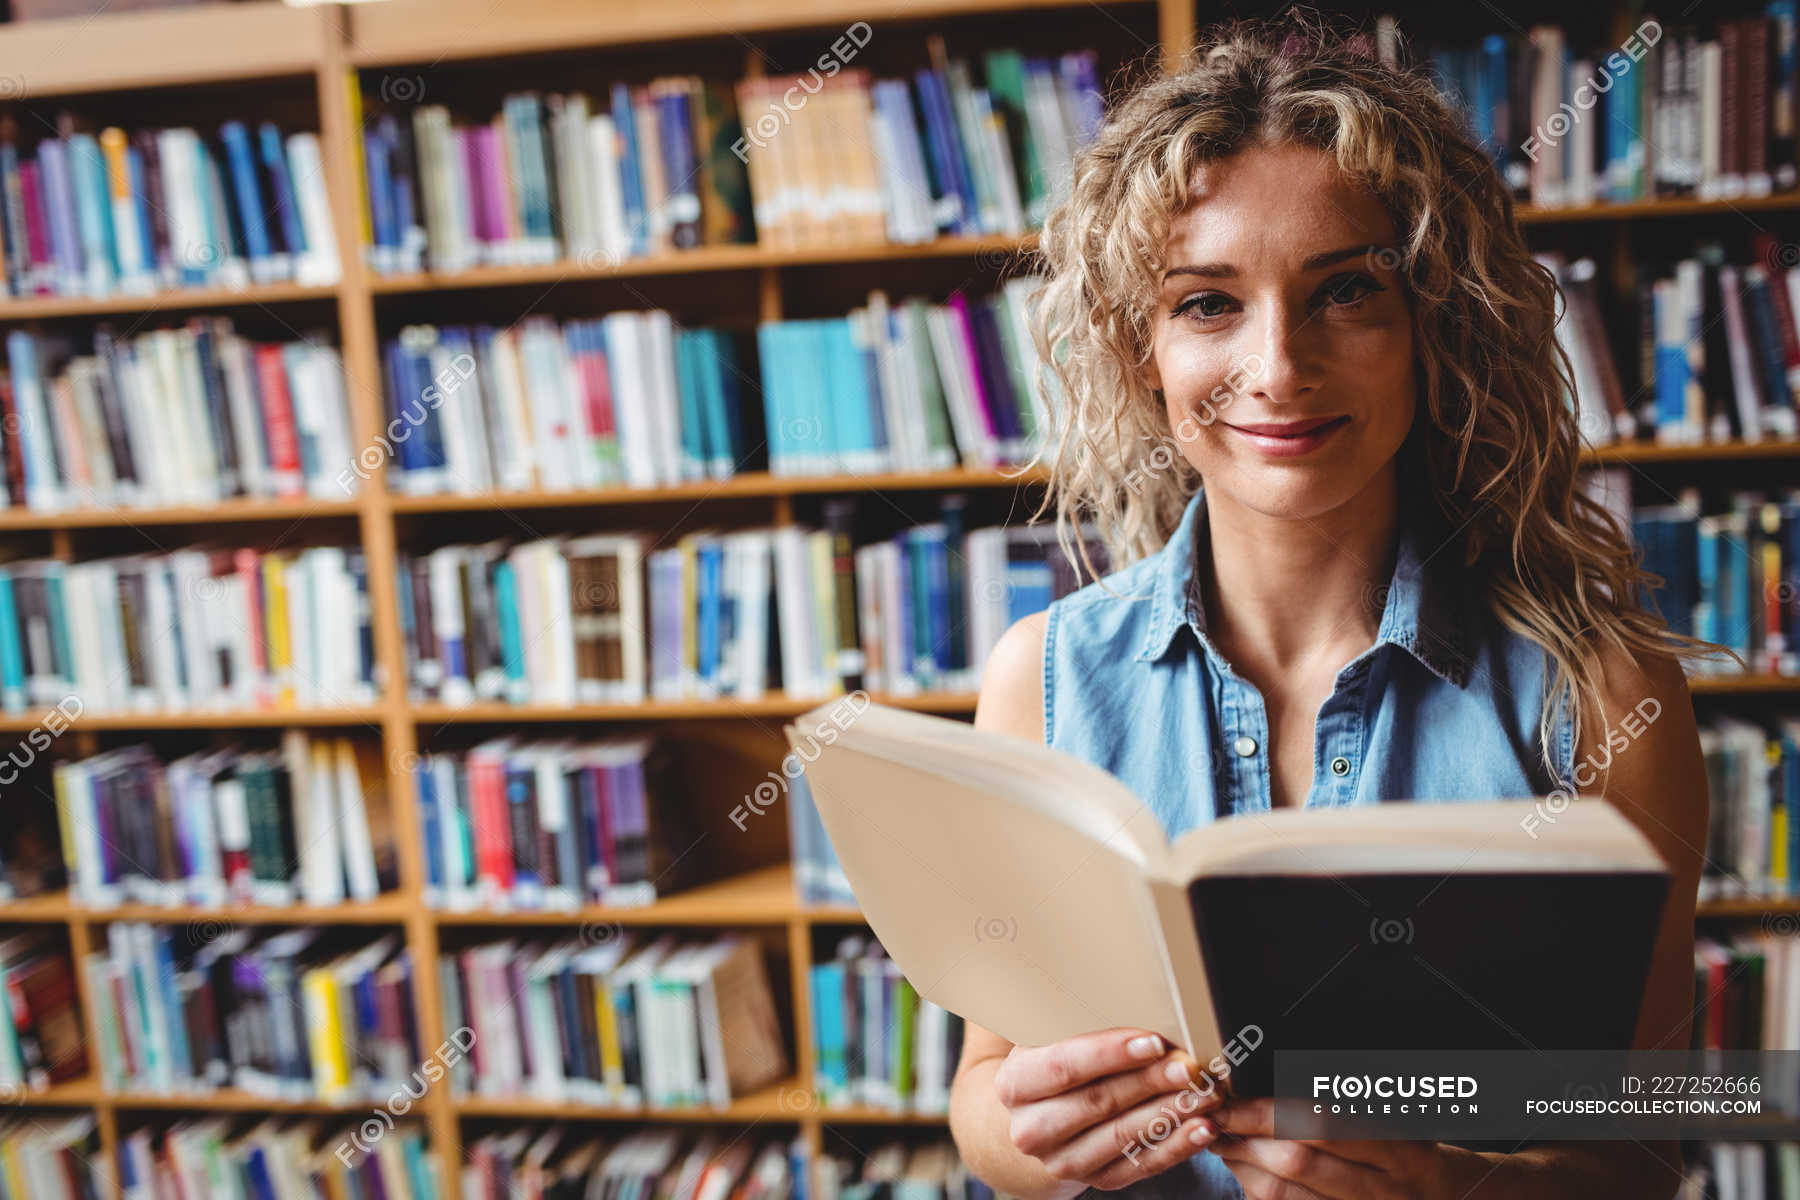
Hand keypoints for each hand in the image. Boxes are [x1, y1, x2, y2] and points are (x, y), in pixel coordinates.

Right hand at [991, 1027, 1225, 1191]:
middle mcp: (1031, 1129)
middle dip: (1150, 1081)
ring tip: (1205, 1094)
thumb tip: (1135, 997)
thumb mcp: (1050, 1037)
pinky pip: (1140, 1166)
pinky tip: (1202, 1129)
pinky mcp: (1094, 1180)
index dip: (1110, 1053)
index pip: (1064, 1066)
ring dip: (1170, 1114)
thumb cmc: (1055, 1061)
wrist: (1039, 1116)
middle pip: (1098, 1102)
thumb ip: (1078, 1021)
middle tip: (1190, 1065)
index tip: (1153, 1041)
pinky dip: (1176, 1147)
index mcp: (1016, 1084)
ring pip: (1123, 1136)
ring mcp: (1062, 1160)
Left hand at [1210, 1096, 1455, 1198]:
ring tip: (1220, 1137)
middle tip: (1215, 1116)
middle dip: (1245, 1136)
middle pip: (1297, 1161)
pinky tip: (1242, 1165)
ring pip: (1283, 1192)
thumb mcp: (1400, 1116)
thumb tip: (1278, 1076)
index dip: (1267, 1111)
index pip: (1321, 1124)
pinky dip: (1254, 1186)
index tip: (1232, 1096)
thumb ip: (1347, 1100)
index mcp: (1401, 1148)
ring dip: (1241, 1162)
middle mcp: (1384, 1188)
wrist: (1443, 1199)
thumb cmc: (1411, 1148)